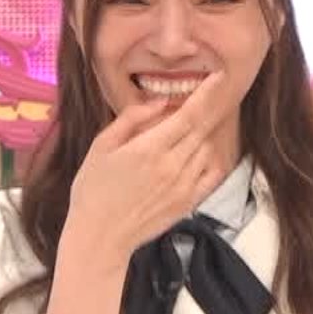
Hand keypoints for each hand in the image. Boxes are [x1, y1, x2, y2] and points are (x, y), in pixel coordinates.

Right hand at [64, 74, 236, 262]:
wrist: (101, 236)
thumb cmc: (93, 189)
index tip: (218, 77)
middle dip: (210, 108)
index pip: (188, 114)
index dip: (206, 94)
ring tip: (192, 127)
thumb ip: (131, 120)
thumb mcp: (101, 147)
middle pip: (202, 129)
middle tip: (215, 93)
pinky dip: (212, 158)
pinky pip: (212, 174)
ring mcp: (185, 185)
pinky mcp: (190, 202)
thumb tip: (159, 102)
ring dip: (205, 133)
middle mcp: (173, 166)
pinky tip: (201, 152)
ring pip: (207, 149)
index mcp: (150, 148)